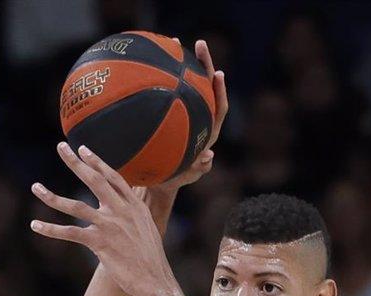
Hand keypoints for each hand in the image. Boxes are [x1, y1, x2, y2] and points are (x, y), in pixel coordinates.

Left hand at [30, 143, 178, 295]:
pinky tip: (35, 225)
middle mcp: (121, 211)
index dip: (97, 162)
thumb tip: (126, 211)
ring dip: (52, 197)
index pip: (113, 177)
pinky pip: (70, 233)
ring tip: (35, 187)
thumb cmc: (150, 259)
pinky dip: (50, 229)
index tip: (83, 149)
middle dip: (76, 162)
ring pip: (75, 206)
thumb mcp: (147, 229)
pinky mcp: (99, 243)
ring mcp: (109, 226)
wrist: (154, 280)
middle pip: (94, 180)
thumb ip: (133, 216)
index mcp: (134, 206)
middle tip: (61, 147)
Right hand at [148, 40, 228, 195]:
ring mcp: (184, 111)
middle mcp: (200, 117)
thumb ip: (197, 169)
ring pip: (187, 83)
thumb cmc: (174, 178)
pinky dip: (162, 75)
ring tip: (174, 41)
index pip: (219, 107)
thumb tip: (209, 157)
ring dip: (182, 63)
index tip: (219, 74)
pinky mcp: (170, 110)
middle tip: (199, 44)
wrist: (160, 177)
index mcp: (208, 131)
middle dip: (204, 64)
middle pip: (206, 86)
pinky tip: (150, 61)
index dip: (220, 91)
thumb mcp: (185, 176)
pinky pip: (168, 89)